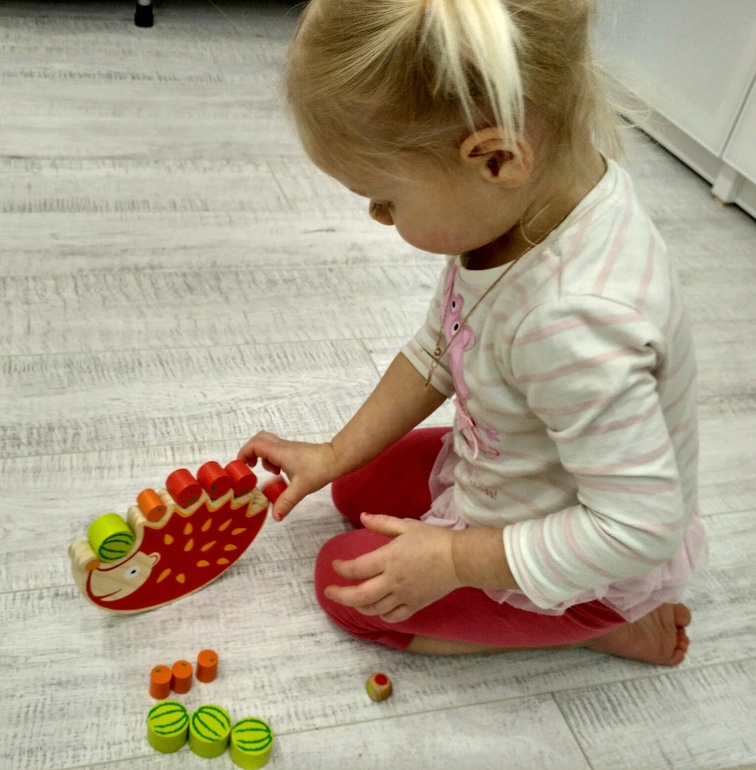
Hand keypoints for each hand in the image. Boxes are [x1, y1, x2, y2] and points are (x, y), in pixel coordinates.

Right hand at [237, 432, 338, 520]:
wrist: (336, 459)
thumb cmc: (319, 469)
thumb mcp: (301, 488)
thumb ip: (286, 501)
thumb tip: (276, 517)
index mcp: (279, 452)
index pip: (255, 445)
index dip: (244, 454)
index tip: (242, 467)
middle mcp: (281, 447)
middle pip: (258, 440)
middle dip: (250, 452)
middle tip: (250, 467)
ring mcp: (288, 448)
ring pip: (267, 445)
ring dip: (262, 457)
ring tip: (270, 473)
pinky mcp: (294, 451)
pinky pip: (276, 450)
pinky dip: (272, 459)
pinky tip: (280, 473)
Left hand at [325, 513, 463, 622]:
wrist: (459, 559)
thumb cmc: (432, 539)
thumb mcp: (406, 526)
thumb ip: (382, 523)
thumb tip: (362, 516)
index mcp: (389, 559)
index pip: (357, 568)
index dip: (341, 568)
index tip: (335, 565)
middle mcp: (392, 581)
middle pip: (360, 595)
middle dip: (340, 595)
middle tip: (329, 592)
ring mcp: (404, 596)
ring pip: (374, 609)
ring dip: (358, 606)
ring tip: (351, 600)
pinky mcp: (415, 605)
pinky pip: (393, 616)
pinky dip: (381, 616)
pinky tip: (376, 610)